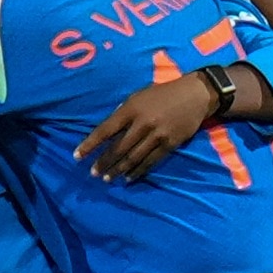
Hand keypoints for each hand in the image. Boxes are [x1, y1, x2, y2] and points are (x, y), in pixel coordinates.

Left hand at [74, 71, 216, 181]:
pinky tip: (128, 177)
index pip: (105, 130)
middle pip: (118, 148)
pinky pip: (151, 161)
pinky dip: (138, 171)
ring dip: (118, 170)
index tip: (77, 156)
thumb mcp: (137, 97)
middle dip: (103, 162)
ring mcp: (157, 135)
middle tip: (93, 173)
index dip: (90, 144)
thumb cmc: (161, 94)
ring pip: (133, 157)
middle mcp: (142, 123)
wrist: (194, 95)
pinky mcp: (170, 144)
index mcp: (131, 109)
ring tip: (107, 178)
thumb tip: (108, 131)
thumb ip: (123, 113)